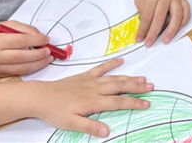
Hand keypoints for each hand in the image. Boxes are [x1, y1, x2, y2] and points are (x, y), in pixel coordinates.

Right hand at [0, 20, 53, 76]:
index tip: (47, 39)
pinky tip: (37, 64)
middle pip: (21, 57)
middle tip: (49, 51)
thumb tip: (40, 36)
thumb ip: (24, 29)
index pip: (21, 41)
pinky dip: (28, 69)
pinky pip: (15, 73)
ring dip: (37, 64)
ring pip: (19, 68)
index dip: (36, 40)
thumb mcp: (6, 25)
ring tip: (47, 59)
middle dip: (38, 55)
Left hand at [30, 57, 152, 137]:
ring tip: (143, 78)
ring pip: (114, 78)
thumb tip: (107, 131)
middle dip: (137, 87)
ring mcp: (90, 80)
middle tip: (151, 87)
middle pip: (120, 87)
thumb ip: (90, 126)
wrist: (41, 96)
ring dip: (129, 78)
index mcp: (93, 101)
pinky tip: (121, 61)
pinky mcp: (84, 75)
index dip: (134, 103)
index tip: (147, 103)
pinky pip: (100, 68)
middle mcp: (95, 89)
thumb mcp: (71, 124)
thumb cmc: (55, 112)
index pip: (118, 102)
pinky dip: (111, 64)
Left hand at [135, 0, 190, 46]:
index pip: (148, 15)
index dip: (143, 29)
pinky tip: (178, 29)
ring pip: (177, 15)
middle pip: (161, 17)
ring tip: (166, 40)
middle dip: (154, 32)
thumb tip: (148, 27)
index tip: (139, 39)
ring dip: (172, 30)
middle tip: (150, 44)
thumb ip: (143, 10)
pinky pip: (186, 10)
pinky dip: (184, 21)